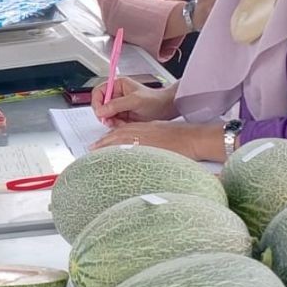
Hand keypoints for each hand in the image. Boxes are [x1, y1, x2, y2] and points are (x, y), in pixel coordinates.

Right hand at [92, 77, 177, 124]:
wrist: (166, 109)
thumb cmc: (155, 100)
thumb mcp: (135, 100)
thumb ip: (116, 105)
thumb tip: (101, 110)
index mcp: (117, 85)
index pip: (98, 92)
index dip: (97, 103)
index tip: (101, 113)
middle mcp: (116, 95)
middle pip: (100, 106)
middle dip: (105, 115)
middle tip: (110, 121)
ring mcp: (119, 106)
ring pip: (106, 116)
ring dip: (112, 122)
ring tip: (121, 123)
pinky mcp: (122, 116)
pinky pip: (113, 122)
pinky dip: (117, 126)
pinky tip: (125, 125)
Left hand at [92, 120, 223, 161]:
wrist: (193, 138)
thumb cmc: (181, 136)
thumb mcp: (161, 132)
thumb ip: (148, 138)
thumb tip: (140, 146)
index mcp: (144, 127)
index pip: (122, 131)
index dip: (109, 137)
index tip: (100, 142)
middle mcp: (142, 131)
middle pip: (117, 136)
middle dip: (103, 142)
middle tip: (92, 148)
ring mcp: (144, 140)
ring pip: (120, 141)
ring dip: (106, 146)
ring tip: (95, 152)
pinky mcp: (148, 148)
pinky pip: (129, 150)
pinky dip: (118, 153)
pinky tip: (111, 158)